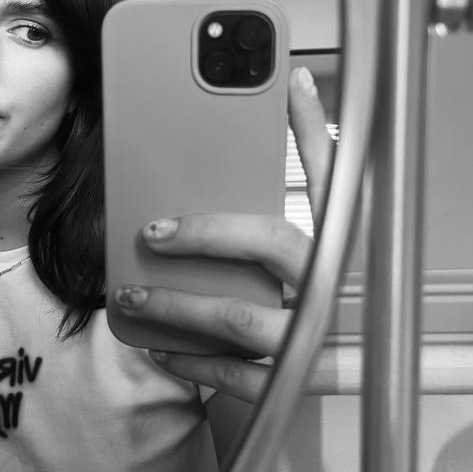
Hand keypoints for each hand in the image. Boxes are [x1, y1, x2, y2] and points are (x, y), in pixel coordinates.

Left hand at [113, 67, 333, 401]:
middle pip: (272, 243)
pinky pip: (239, 376)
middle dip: (204, 233)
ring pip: (243, 318)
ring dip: (178, 305)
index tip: (274, 90)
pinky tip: (159, 348)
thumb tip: (291, 91)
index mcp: (337, 241)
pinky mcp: (296, 381)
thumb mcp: (315, 232)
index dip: (304, 131)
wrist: (340, 370)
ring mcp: (316, 336)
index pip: (328, 176)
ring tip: (131, 294)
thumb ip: (301, 169)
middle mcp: (332, 284)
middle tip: (152, 231)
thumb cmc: (317, 291)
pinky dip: (193, 362)